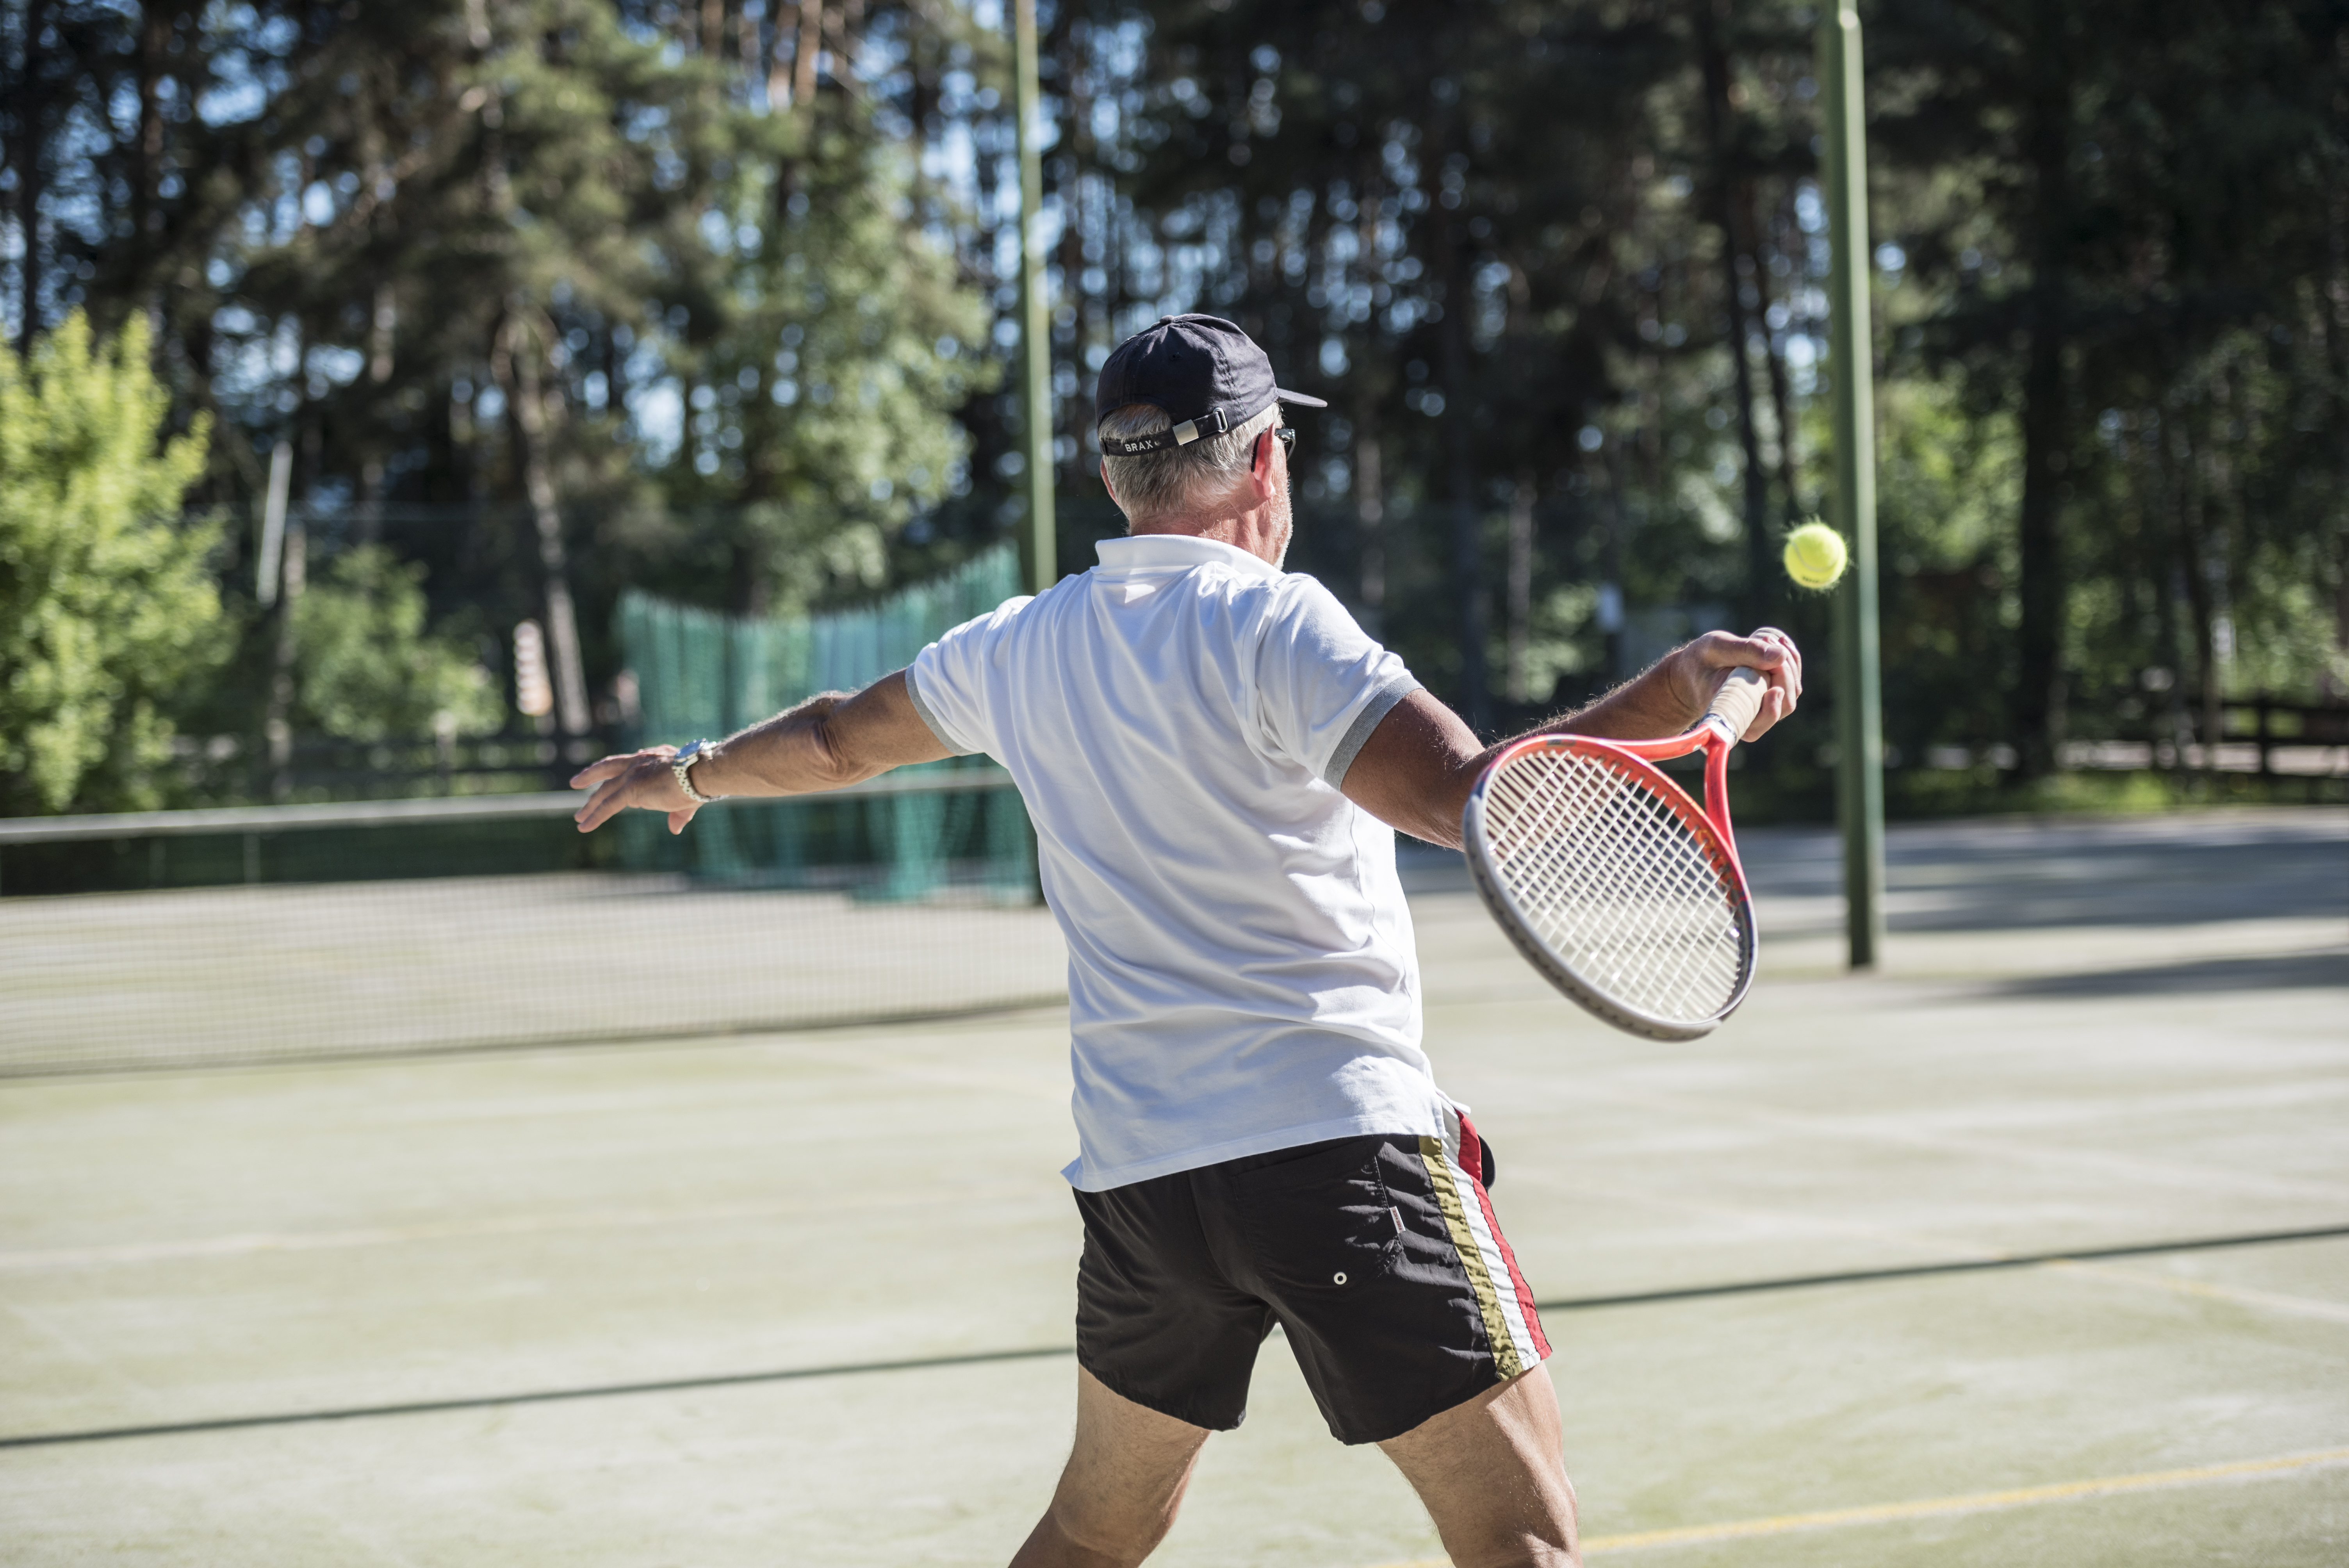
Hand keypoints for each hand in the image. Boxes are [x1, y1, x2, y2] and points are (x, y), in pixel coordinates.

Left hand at [570, 746, 699, 834]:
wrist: (701, 774)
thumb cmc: (700, 782)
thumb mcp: (687, 799)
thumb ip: (677, 814)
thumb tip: (675, 829)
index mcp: (654, 757)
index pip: (630, 764)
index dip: (620, 772)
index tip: (610, 778)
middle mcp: (639, 762)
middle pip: (608, 769)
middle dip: (591, 776)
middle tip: (576, 783)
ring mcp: (632, 775)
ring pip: (605, 791)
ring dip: (590, 805)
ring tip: (579, 818)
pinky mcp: (630, 789)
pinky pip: (607, 806)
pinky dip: (595, 816)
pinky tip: (584, 827)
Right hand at [1672, 627, 1802, 740]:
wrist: (1695, 671)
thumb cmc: (1700, 661)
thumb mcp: (1716, 648)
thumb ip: (1746, 651)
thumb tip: (1781, 656)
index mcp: (1729, 712)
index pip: (1760, 721)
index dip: (1771, 710)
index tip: (1774, 689)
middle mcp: (1750, 717)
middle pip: (1784, 704)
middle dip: (1784, 670)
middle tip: (1764, 640)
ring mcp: (1764, 708)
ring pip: (1792, 692)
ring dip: (1788, 661)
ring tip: (1766, 638)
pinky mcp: (1772, 697)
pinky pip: (1792, 682)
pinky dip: (1790, 659)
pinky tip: (1776, 642)